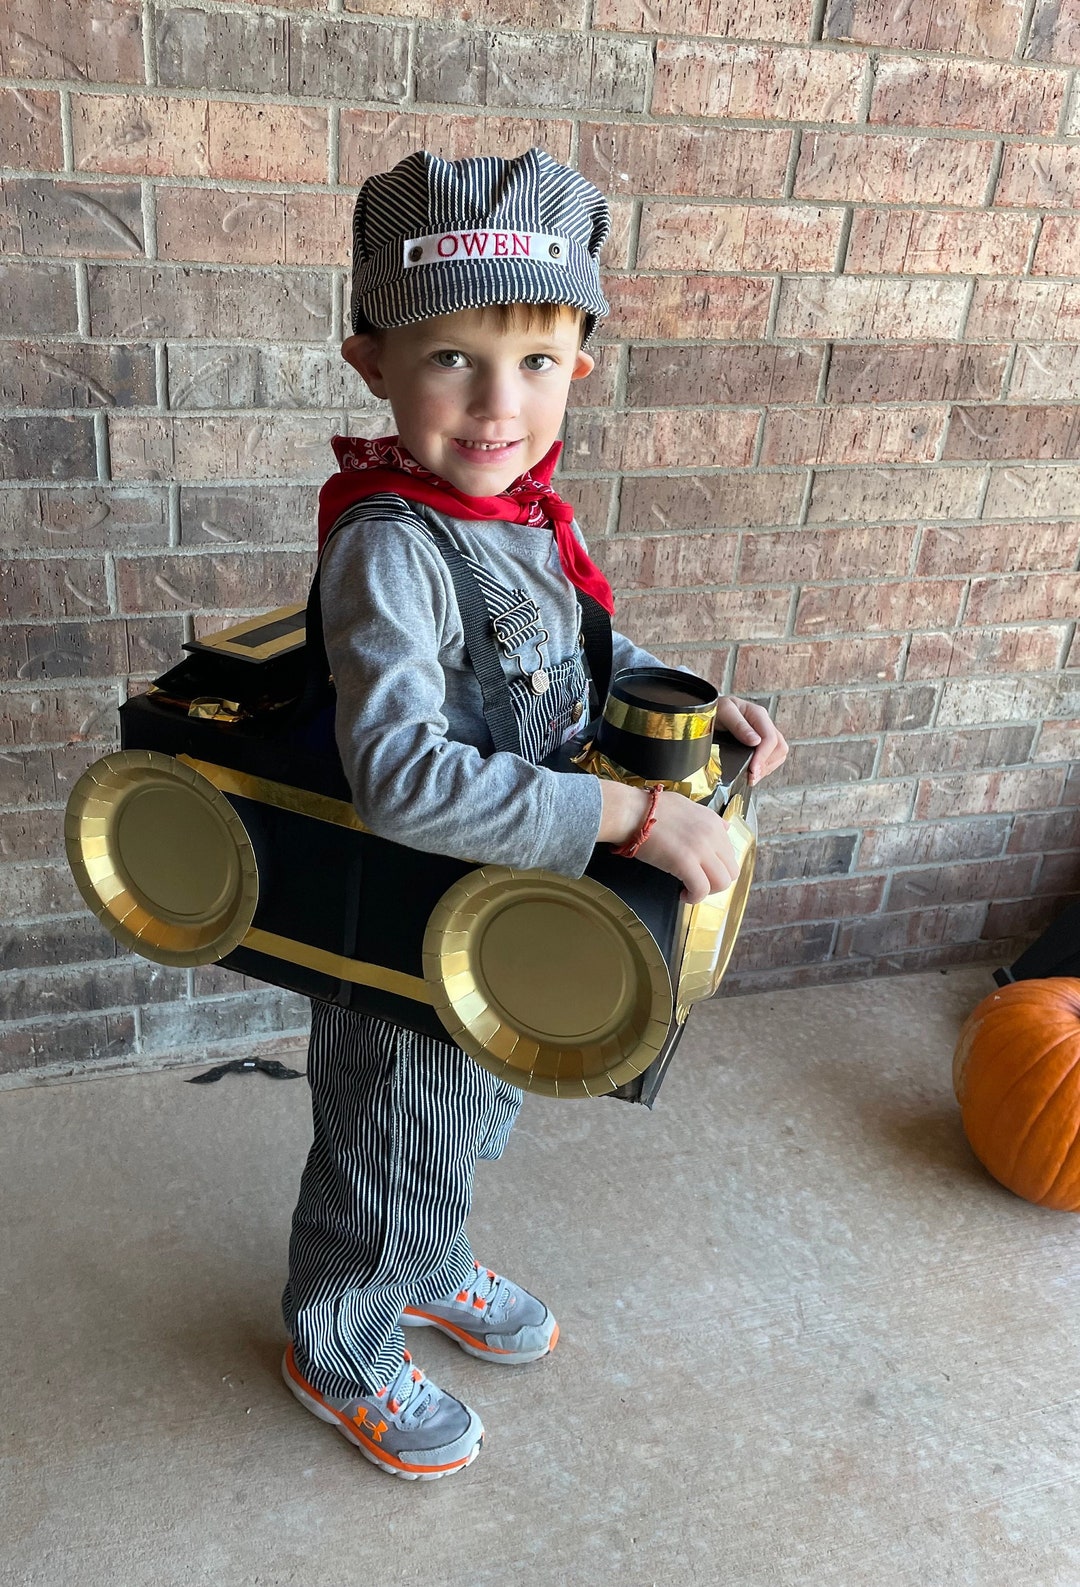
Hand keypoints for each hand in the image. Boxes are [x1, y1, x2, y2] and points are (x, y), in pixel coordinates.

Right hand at [638, 789, 740, 903]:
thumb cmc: (651, 809)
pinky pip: (701, 889)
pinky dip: (694, 897)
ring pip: (722, 883)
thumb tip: (724, 829)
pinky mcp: (685, 863)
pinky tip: (682, 895)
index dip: (716, 867)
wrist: (631, 812)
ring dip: (708, 891)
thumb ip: (708, 820)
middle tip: (697, 882)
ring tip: (690, 889)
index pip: (730, 854)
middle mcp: (712, 835)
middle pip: (731, 871)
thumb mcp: (687, 806)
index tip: (701, 870)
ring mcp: (700, 849)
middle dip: (716, 882)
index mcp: (713, 822)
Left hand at [714, 696, 787, 786]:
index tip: (752, 770)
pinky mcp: (761, 745)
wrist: (708, 711)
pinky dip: (764, 769)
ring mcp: (764, 735)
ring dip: (766, 768)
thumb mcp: (724, 712)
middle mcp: (764, 725)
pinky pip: (771, 759)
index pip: (770, 739)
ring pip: (778, 755)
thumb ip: (739, 725)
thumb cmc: (716, 709)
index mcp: (758, 715)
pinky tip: (752, 773)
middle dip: (766, 764)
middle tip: (751, 777)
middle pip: (779, 747)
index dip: (763, 757)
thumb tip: (755, 741)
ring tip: (751, 777)